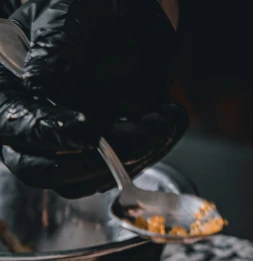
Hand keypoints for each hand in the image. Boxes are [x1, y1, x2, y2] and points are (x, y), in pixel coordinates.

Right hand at [0, 0, 187, 198]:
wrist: (130, 17)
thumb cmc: (90, 9)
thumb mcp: (68, 17)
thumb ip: (55, 49)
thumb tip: (39, 85)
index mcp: (8, 88)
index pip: (15, 125)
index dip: (50, 133)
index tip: (86, 131)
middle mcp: (32, 123)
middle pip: (42, 170)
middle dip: (92, 161)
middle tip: (136, 140)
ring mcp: (67, 145)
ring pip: (83, 180)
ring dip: (126, 160)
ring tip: (157, 126)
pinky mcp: (100, 155)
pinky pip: (116, 173)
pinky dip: (146, 156)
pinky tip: (166, 124)